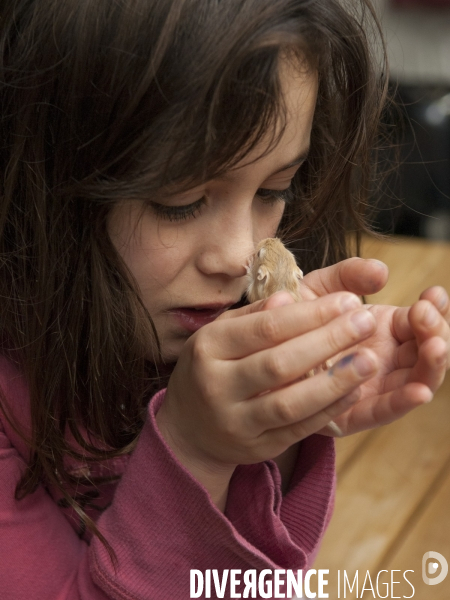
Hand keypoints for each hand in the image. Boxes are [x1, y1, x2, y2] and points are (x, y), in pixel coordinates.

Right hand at [155, 291, 378, 500]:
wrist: (189, 428)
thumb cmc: (212, 366)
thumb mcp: (221, 333)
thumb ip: (255, 315)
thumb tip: (290, 296)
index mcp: (208, 347)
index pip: (265, 328)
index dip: (310, 314)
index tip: (347, 300)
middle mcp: (216, 386)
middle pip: (279, 364)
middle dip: (328, 341)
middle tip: (367, 321)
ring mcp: (236, 421)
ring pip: (290, 403)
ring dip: (334, 382)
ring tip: (370, 360)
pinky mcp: (256, 448)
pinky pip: (298, 430)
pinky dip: (329, 410)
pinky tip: (355, 392)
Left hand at [299, 258, 449, 435]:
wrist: (257, 356)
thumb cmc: (292, 318)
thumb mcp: (319, 289)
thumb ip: (346, 275)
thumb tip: (381, 271)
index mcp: (384, 329)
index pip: (421, 321)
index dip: (434, 308)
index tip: (433, 293)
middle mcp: (384, 359)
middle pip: (426, 351)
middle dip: (435, 332)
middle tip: (426, 313)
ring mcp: (372, 387)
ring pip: (415, 381)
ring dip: (431, 365)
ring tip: (435, 345)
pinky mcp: (351, 414)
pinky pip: (382, 411)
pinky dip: (402, 403)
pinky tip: (419, 392)